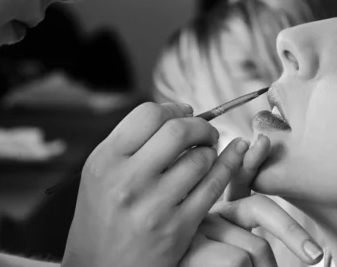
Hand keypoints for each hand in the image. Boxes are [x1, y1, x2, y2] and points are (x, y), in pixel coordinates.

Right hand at [62, 102, 249, 266]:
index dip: (174, 108)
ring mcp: (154, 207)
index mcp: (106, 161)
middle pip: (178, 131)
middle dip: (200, 125)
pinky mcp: (178, 228)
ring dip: (211, 150)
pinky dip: (229, 164)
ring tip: (206, 154)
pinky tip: (235, 154)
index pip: (148, 115)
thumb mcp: (101, 173)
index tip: (185, 113)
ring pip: (200, 158)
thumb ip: (133, 141)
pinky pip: (214, 185)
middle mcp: (127, 182)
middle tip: (205, 131)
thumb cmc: (103, 215)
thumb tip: (181, 112)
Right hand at [179, 135, 323, 266]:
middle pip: (259, 209)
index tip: (262, 141)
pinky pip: (238, 261)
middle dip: (292, 232)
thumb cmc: (210, 266)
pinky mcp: (189, 250)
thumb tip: (278, 199)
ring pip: (254, 249)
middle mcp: (206, 213)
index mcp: (219, 211)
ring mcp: (196, 230)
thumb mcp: (238, 249)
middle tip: (316, 256)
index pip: (239, 180)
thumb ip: (253, 237)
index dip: (251, 162)